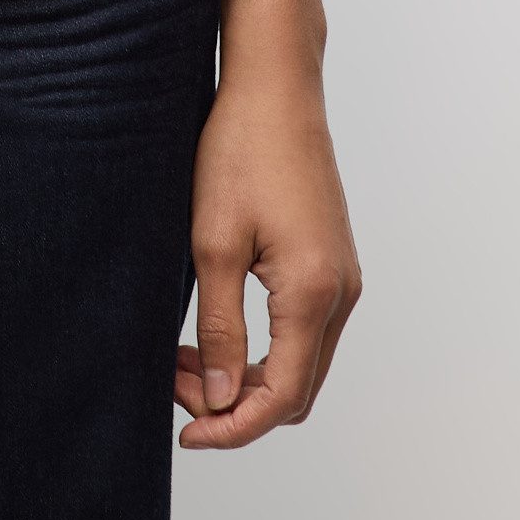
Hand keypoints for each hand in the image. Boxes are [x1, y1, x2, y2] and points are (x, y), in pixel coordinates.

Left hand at [175, 68, 360, 448]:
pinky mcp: (334, 262)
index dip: (232, 427)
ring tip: (186, 356)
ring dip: (250, 376)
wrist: (275, 87)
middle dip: (237, 404)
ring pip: (303, 363)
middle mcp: (342, 294)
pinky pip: (306, 330)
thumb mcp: (212, 242)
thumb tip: (222, 399)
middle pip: (297, 390)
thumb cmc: (238, 151)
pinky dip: (266, 347)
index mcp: (313, 293)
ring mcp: (343, 278)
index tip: (185, 433)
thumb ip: (219, 327)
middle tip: (175, 384)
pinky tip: (217, 326)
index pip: (280, 397)